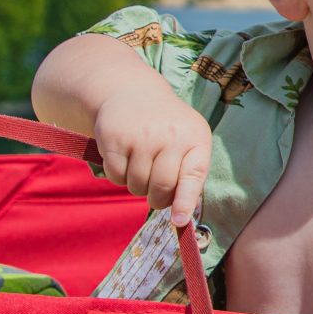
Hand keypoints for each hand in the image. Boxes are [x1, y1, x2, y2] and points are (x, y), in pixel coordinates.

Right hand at [94, 88, 211, 227]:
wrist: (133, 93)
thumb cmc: (167, 128)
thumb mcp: (188, 142)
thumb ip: (189, 175)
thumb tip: (181, 217)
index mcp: (196, 138)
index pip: (193, 177)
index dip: (185, 202)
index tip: (179, 221)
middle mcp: (172, 135)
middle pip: (162, 188)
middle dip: (157, 198)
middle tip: (155, 192)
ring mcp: (143, 136)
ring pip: (137, 186)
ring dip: (136, 186)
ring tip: (140, 165)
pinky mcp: (116, 138)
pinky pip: (116, 177)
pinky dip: (118, 176)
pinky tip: (124, 158)